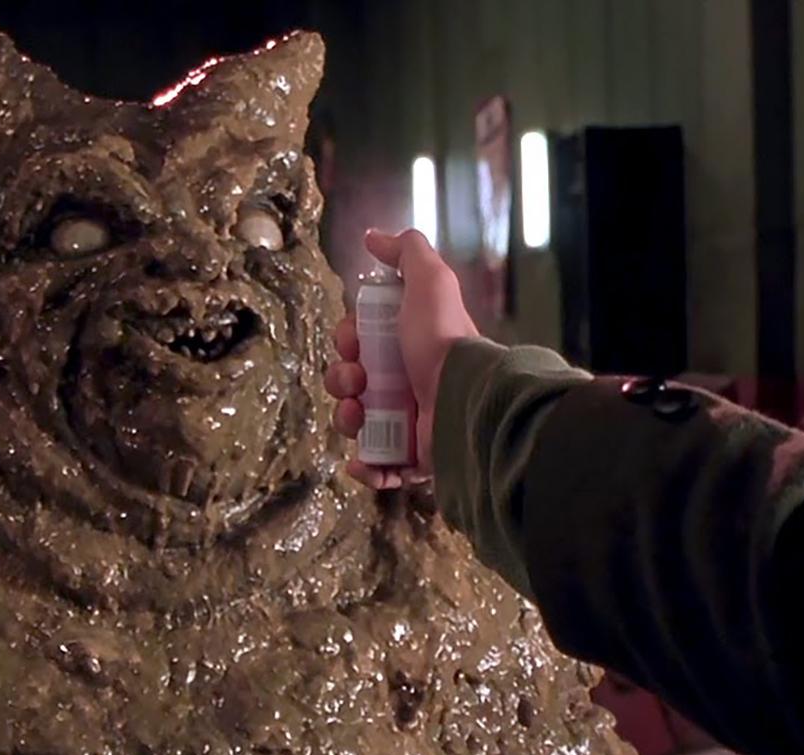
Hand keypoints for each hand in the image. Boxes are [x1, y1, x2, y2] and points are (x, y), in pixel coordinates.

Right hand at [325, 229, 480, 488]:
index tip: (352, 342)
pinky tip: (364, 460)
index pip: (359, 346)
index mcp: (407, 347)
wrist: (462, 396)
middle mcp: (407, 384)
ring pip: (356, 425)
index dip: (346, 342)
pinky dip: (365, 467)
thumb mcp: (429, 281)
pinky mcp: (411, 460)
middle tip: (356, 381)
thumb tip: (372, 237)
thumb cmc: (443, 339)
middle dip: (341, 381)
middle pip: (351, 384)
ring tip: (358, 416)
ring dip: (346, 420)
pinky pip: (376, 467)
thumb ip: (405, 252)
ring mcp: (408, 424)